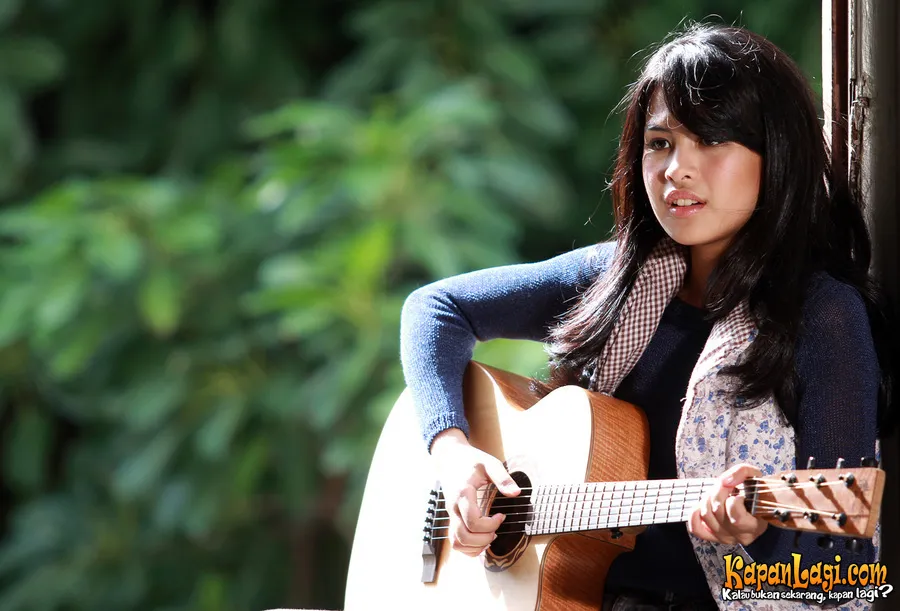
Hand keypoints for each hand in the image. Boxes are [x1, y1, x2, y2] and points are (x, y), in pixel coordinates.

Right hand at [430, 428, 519, 556]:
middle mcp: (453, 507)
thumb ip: (503, 478)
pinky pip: (454, 541)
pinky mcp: (451, 518)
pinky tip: (481, 540)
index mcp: (463, 494)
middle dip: (484, 539)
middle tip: (496, 530)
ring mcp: (450, 514)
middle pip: (463, 537)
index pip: (473, 522)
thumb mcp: (489, 463)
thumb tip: (516, 493)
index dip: (491, 524)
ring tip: (489, 536)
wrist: (449, 457)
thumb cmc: (470, 460)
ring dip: (475, 546)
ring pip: (457, 543)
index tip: (501, 516)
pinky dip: (468, 548)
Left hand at [687, 463, 767, 545]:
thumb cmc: (756, 494)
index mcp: (754, 526)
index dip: (735, 500)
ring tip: (717, 494)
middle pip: (718, 510)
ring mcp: (725, 537)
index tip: (739, 493)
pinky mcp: (712, 536)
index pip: (736, 517)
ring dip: (708, 499)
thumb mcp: (755, 477)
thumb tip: (725, 481)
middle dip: (718, 492)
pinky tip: (702, 505)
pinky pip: (696, 528)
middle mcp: (739, 535)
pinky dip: (694, 515)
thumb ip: (742, 472)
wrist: (755, 507)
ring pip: (706, 514)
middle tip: (725, 486)